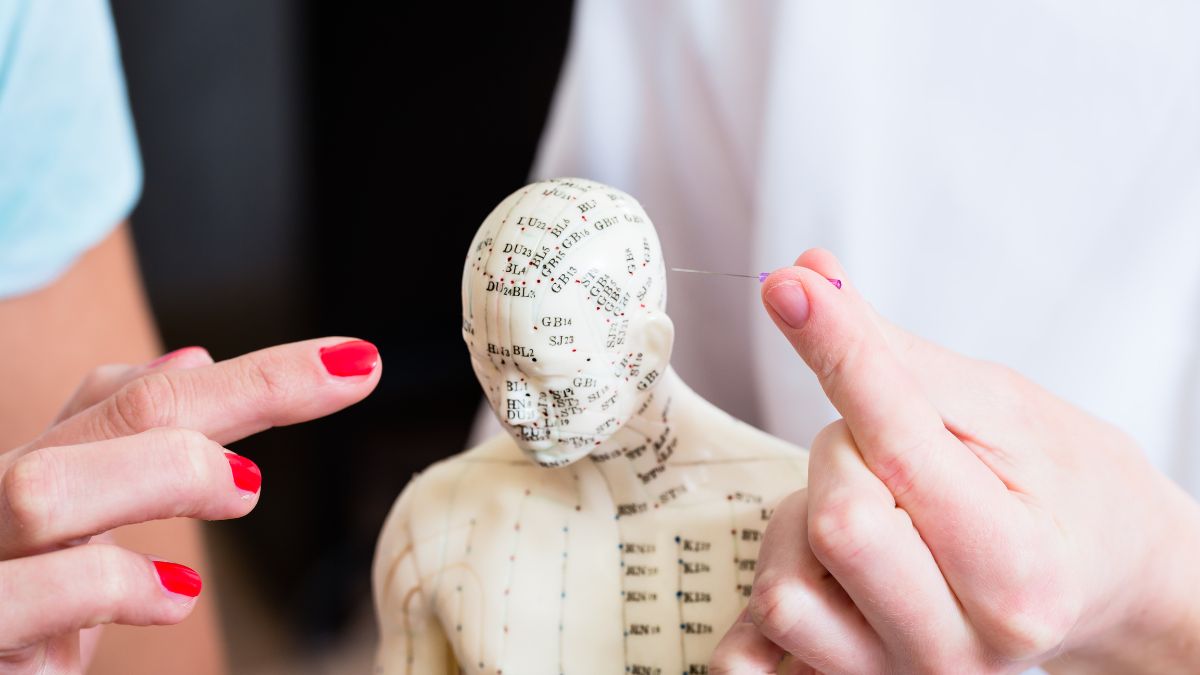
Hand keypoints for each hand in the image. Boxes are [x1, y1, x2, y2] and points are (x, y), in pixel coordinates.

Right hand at [0, 338, 380, 672]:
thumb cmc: (20, 617)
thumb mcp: (78, 529)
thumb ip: (122, 447)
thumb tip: (194, 357)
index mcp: (32, 466)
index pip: (133, 392)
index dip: (250, 372)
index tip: (352, 360)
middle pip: (114, 412)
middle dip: (245, 390)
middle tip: (343, 380)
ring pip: (47, 486)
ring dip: (169, 475)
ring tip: (246, 488)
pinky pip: (33, 593)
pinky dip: (113, 586)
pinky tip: (178, 596)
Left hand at [711, 250, 1199, 673]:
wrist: (1103, 580)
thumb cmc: (1063, 492)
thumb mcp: (1003, 410)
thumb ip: (895, 356)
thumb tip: (805, 281)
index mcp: (1017, 572)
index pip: (897, 450)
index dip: (840, 354)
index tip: (792, 290)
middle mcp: (960, 647)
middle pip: (837, 521)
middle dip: (843, 455)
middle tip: (886, 453)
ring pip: (784, 585)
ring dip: (805, 523)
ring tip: (869, 511)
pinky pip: (756, 653)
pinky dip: (773, 591)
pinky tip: (813, 567)